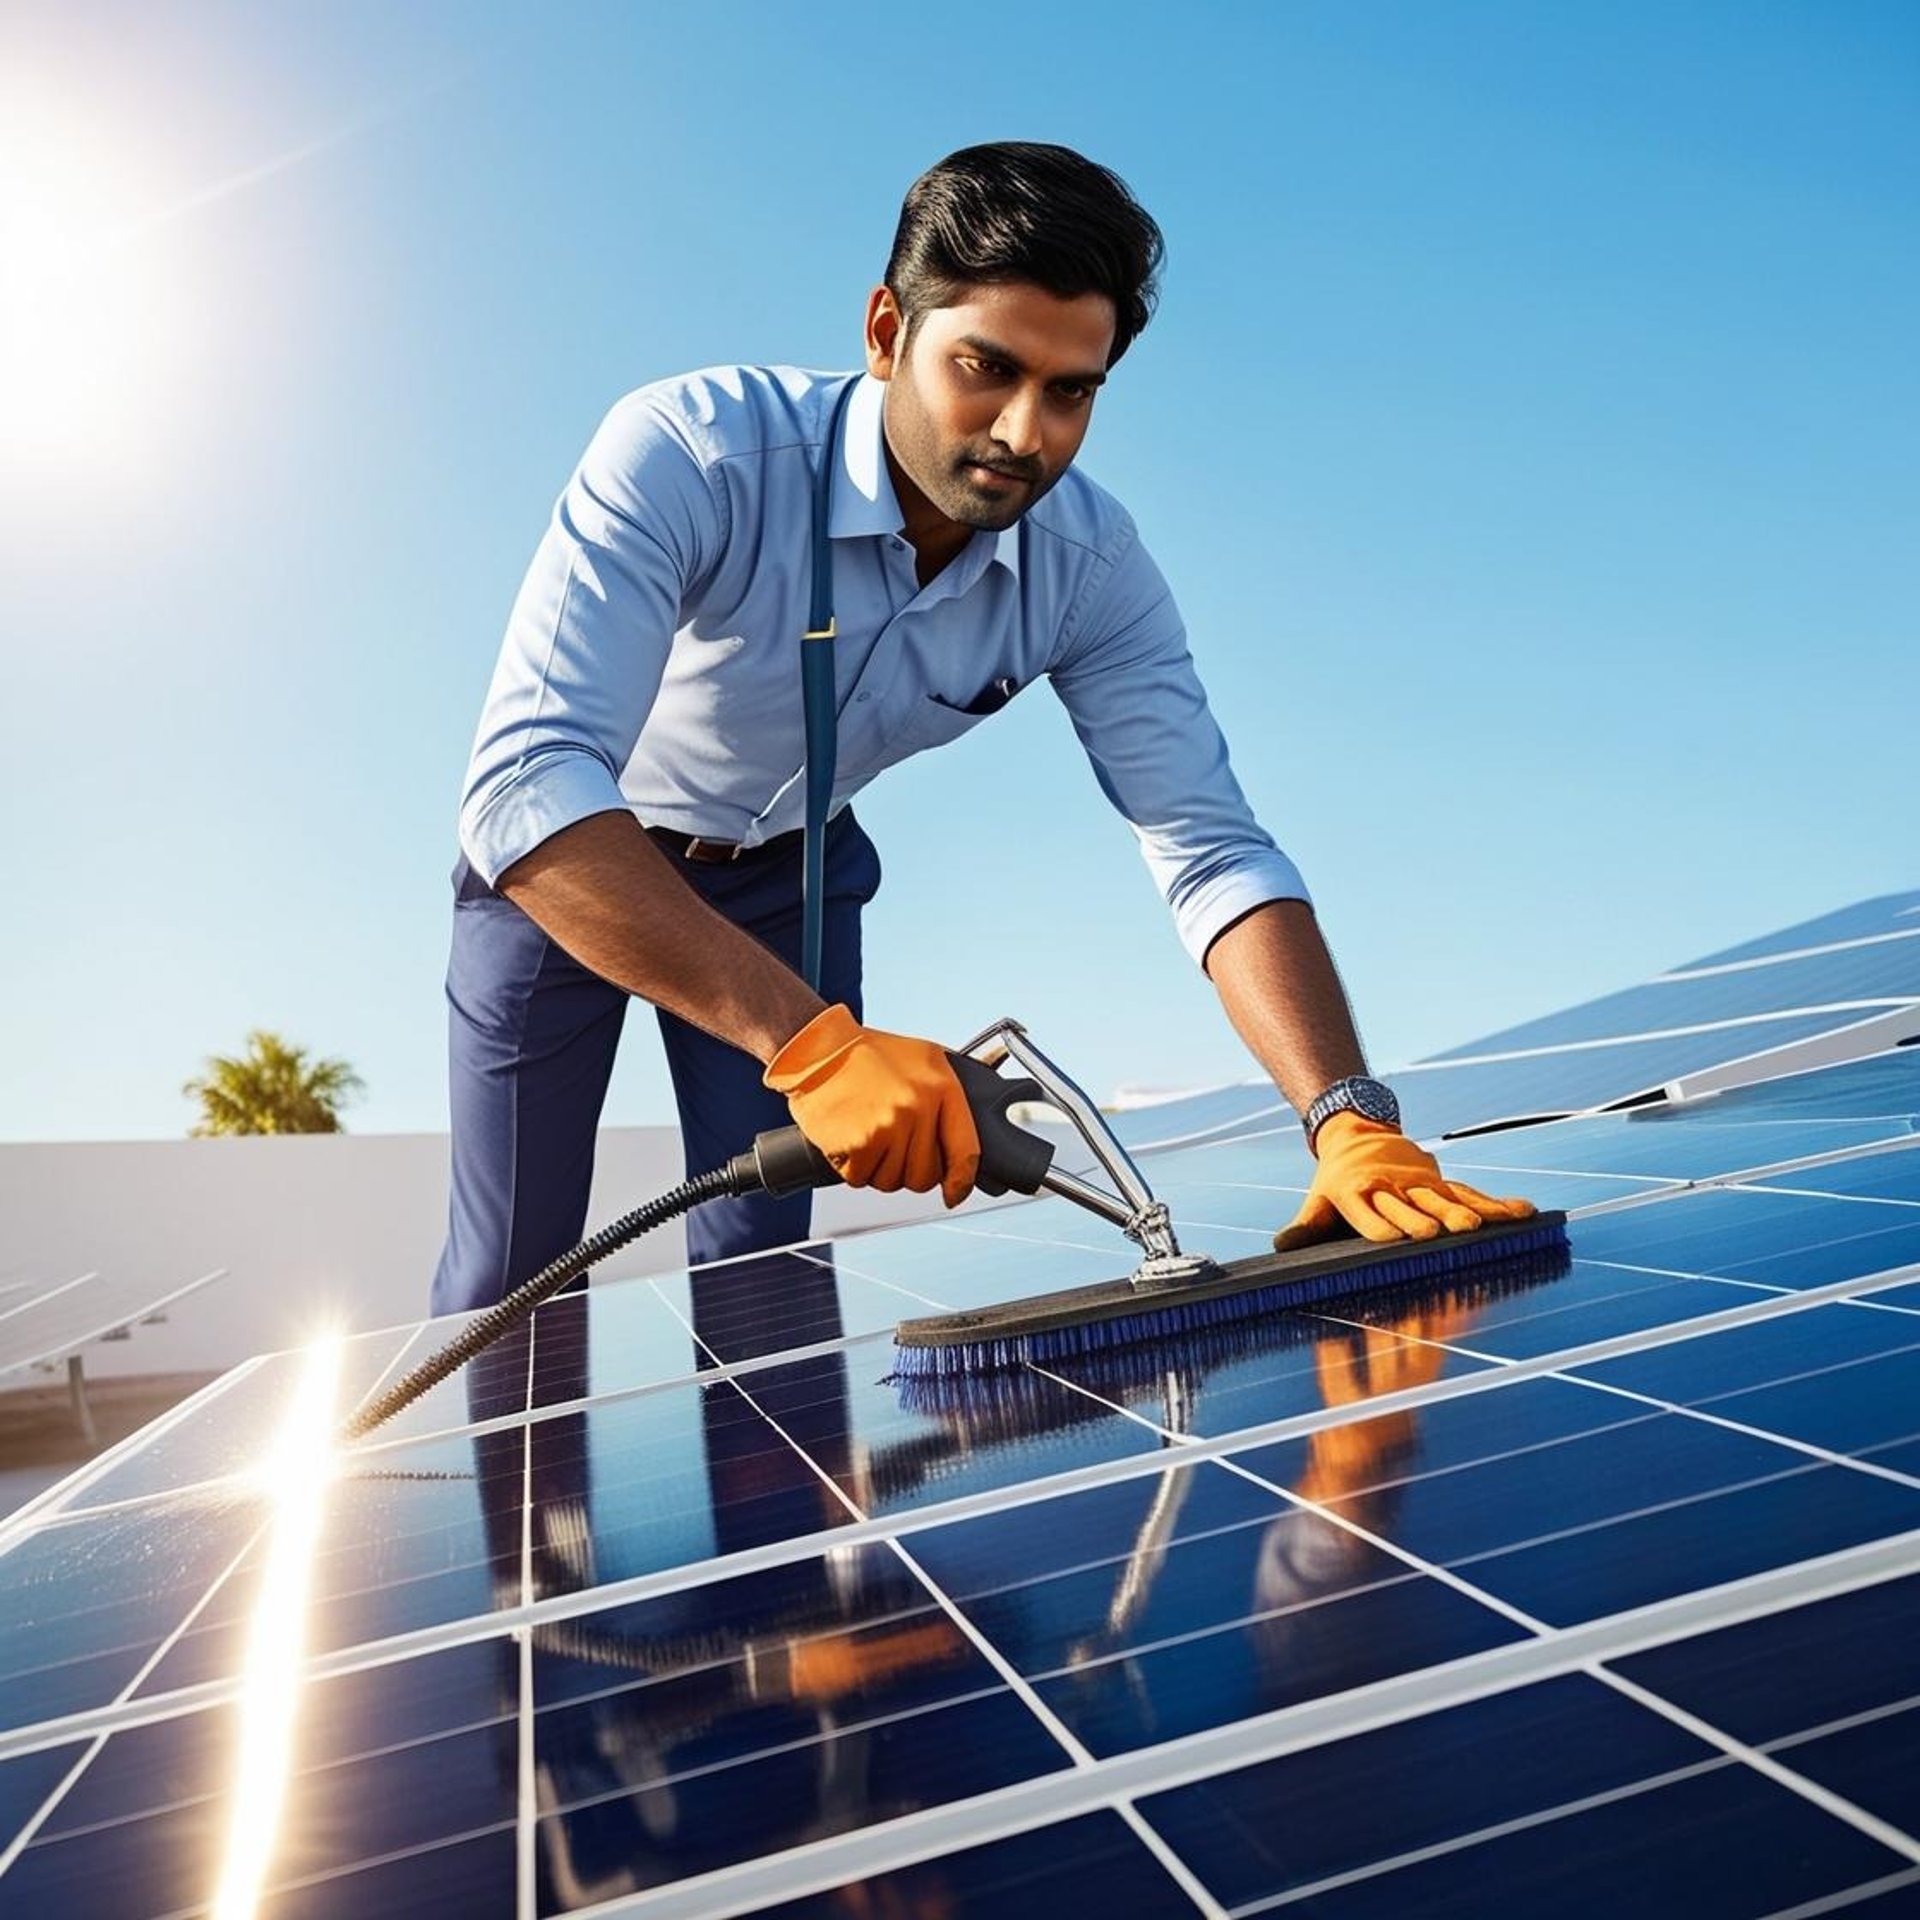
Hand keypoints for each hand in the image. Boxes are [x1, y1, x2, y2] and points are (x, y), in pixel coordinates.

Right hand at [763, 1004, 980, 1206]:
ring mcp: (888, 1127)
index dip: (961, 1182)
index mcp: (942, 1087)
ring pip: (892, 1181)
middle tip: (892, 1146)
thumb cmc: (869, 1054)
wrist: (818, 1049)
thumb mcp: (925, 1059)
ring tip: (869, 1137)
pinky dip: (854, 1167)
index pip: (965, 1151)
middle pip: (925, 1176)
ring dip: (879, 1169)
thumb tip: (964, 1150)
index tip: (954, 1193)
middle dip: (908, 1170)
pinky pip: (862, 1178)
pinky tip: (850, 1139)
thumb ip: (947, 1098)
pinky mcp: (859, 1143)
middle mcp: (918, 1109)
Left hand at [1275, 1113, 1535, 1251]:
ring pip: (1442, 1198)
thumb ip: (1305, 1226)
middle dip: (1423, 1219)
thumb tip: (1279, 1246)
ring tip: (1479, 1228)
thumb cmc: (1336, 1180)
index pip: (1367, 1213)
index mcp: (1355, 1194)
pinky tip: (1524, 1213)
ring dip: (1461, 1212)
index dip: (1379, 1225)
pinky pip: (1471, 1192)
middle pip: (1408, 1206)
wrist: (1358, 1133)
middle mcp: (1390, 1187)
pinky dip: (1497, 1204)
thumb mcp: (1317, 1200)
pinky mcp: (1440, 1182)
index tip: (1393, 1240)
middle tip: (1439, 1233)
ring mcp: (1418, 1184)